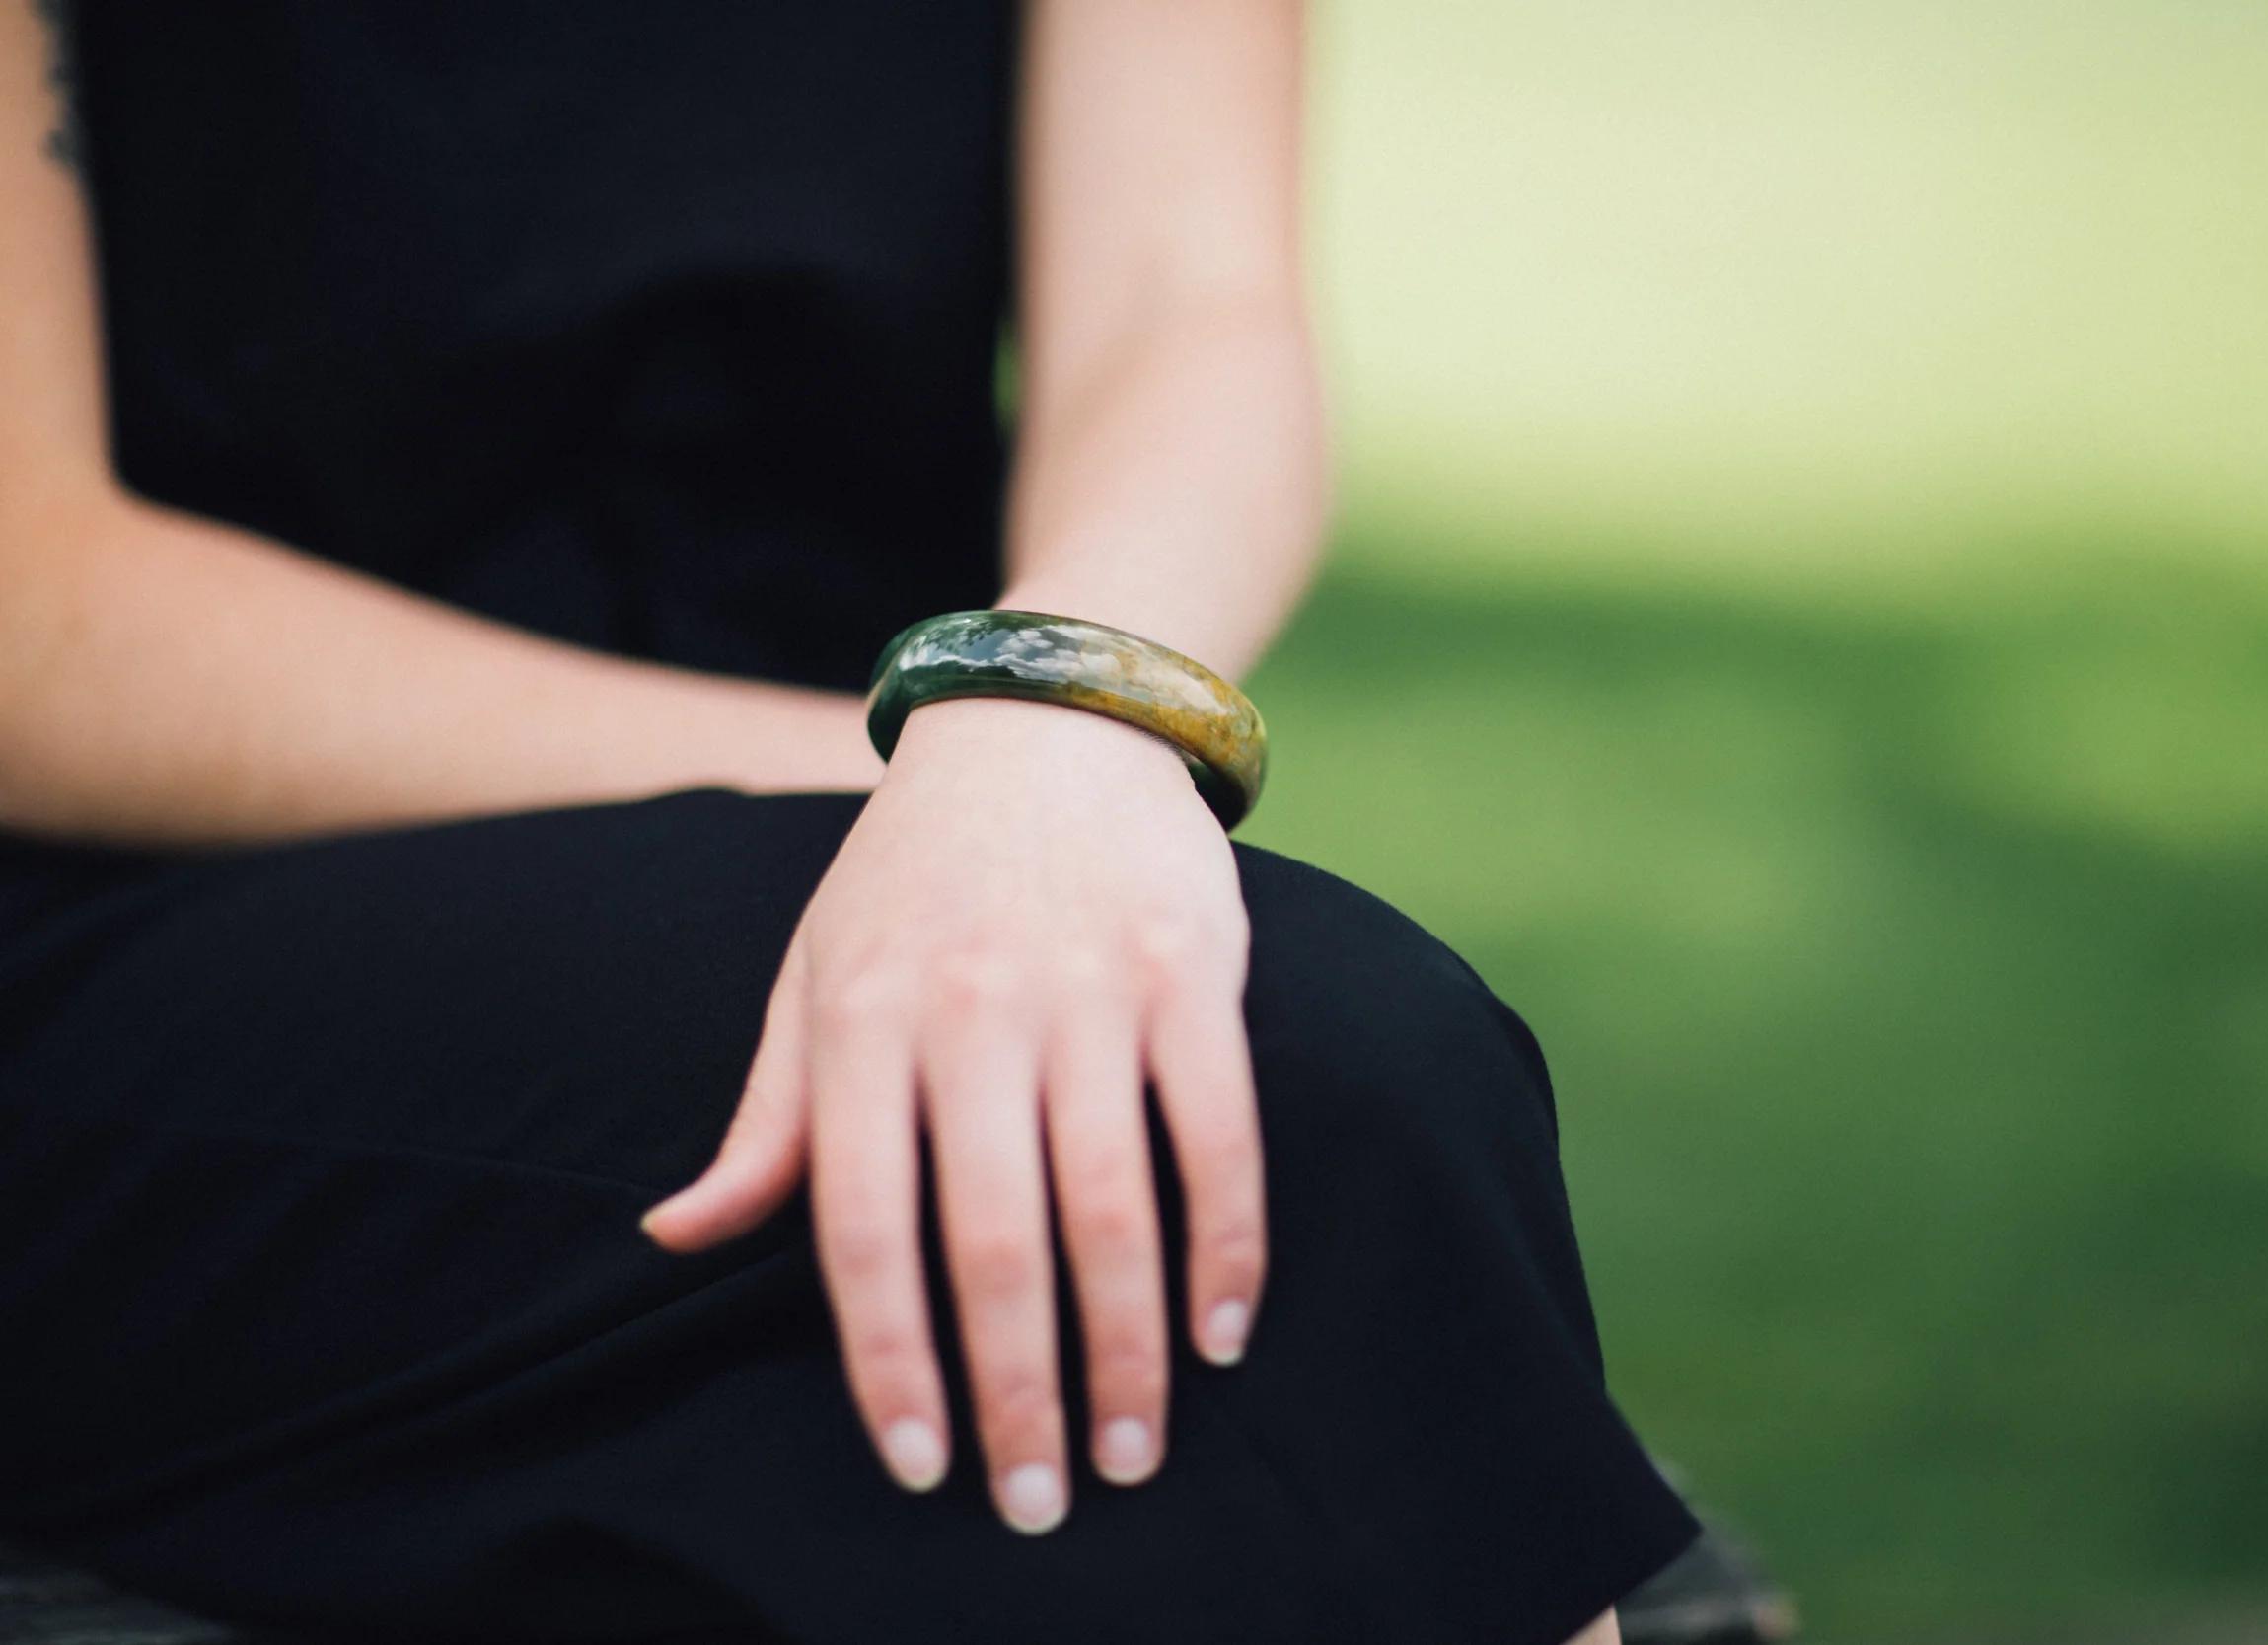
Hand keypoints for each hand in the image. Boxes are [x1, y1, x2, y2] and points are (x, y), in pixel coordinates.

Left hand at [641, 696, 1265, 1534]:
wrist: (1045, 722)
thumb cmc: (913, 874)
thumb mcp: (812, 974)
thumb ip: (764, 1115)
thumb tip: (672, 1235)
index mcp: (861, 1023)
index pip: (858, 1226)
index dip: (888, 1360)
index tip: (918, 1464)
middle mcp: (971, 1010)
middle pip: (994, 1239)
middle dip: (1018, 1391)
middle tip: (1045, 1500)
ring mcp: (1089, 987)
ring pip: (1113, 1203)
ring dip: (1130, 1346)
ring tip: (1135, 1447)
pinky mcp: (1192, 967)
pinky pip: (1218, 1129)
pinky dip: (1227, 1243)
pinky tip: (1221, 1331)